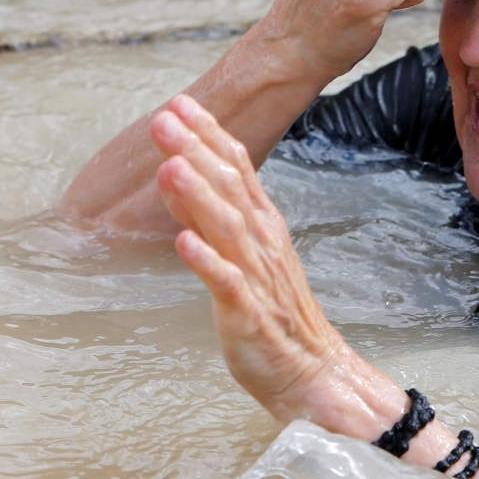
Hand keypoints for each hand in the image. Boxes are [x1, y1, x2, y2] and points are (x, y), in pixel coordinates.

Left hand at [151, 93, 478, 478]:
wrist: (313, 375)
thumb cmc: (274, 315)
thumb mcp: (238, 255)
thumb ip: (208, 214)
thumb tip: (175, 170)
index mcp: (261, 225)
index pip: (236, 169)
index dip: (208, 135)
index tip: (179, 103)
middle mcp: (262, 243)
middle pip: (228, 189)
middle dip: (197, 151)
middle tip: (165, 118)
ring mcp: (258, 277)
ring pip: (227, 229)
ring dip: (199, 197)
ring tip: (171, 166)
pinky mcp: (250, 316)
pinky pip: (228, 286)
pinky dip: (208, 262)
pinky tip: (185, 242)